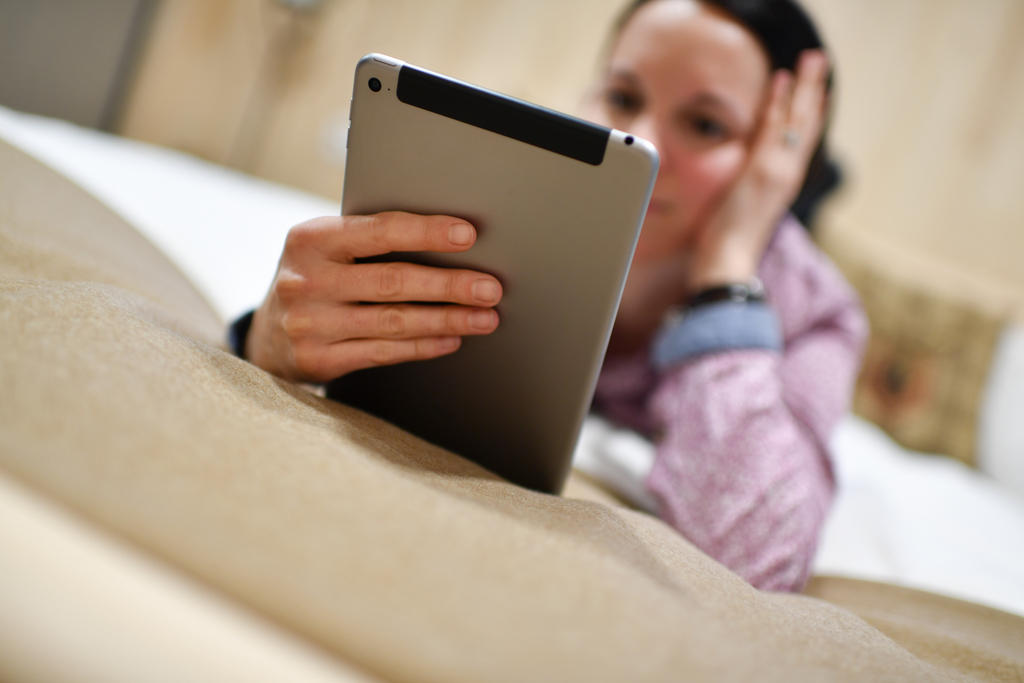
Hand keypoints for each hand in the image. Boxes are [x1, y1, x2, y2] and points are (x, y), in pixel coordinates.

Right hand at [246, 212, 502, 382]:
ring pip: (394, 321)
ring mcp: (310, 324)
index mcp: (310, 239)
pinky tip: (451, 339)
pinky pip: (384, 352)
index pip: (379, 231)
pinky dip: (423, 346)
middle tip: (491, 288)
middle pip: (392, 281)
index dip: (427, 232)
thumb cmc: (314, 278)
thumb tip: (451, 240)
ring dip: (447, 320)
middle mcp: (306, 281)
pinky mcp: (318, 360)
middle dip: (449, 285)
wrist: (266, 334)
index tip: (468, 235)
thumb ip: (368, 241)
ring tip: (485, 318)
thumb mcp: (324, 249)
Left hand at [689, 50, 829, 289]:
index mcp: (781, 186)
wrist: (728, 266)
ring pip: (796, 121)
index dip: (809, 115)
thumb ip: (746, 197)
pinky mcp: (761, 171)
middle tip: (817, 61)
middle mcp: (785, 176)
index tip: (817, 92)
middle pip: (805, 125)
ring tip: (811, 60)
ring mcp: (776, 172)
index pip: (799, 143)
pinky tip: (783, 80)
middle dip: (813, 91)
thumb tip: (740, 191)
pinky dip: (780, 103)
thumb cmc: (728, 250)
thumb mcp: (741, 216)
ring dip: (805, 87)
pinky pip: (774, 129)